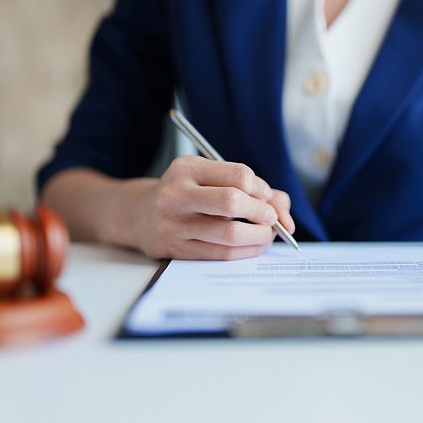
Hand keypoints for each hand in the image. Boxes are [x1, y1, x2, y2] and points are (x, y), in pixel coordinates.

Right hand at [128, 155, 294, 259]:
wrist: (139, 215)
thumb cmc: (188, 193)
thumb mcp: (210, 178)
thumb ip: (253, 188)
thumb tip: (284, 214)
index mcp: (187, 167)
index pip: (238, 174)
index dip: (261, 188)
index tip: (266, 197)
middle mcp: (177, 194)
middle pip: (233, 202)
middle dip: (262, 212)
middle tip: (271, 219)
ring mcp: (174, 223)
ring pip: (230, 233)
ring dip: (259, 236)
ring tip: (266, 234)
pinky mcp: (176, 249)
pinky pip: (221, 254)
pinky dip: (246, 252)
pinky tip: (253, 246)